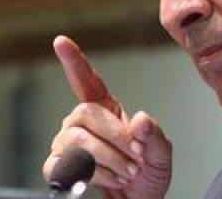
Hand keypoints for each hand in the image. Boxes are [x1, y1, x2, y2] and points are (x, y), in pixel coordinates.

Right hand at [42, 35, 171, 198]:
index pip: (87, 82)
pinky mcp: (59, 169)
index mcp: (106, 112)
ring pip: (76, 139)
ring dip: (107, 158)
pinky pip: (66, 164)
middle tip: (136, 156)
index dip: (74, 62)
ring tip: (127, 172)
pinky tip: (109, 180)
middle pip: (85, 113)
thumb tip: (140, 119)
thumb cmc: (147, 177)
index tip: (61, 41)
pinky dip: (94, 174)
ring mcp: (67, 145)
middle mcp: (82, 124)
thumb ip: (155, 136)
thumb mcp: (162, 155)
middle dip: (114, 136)